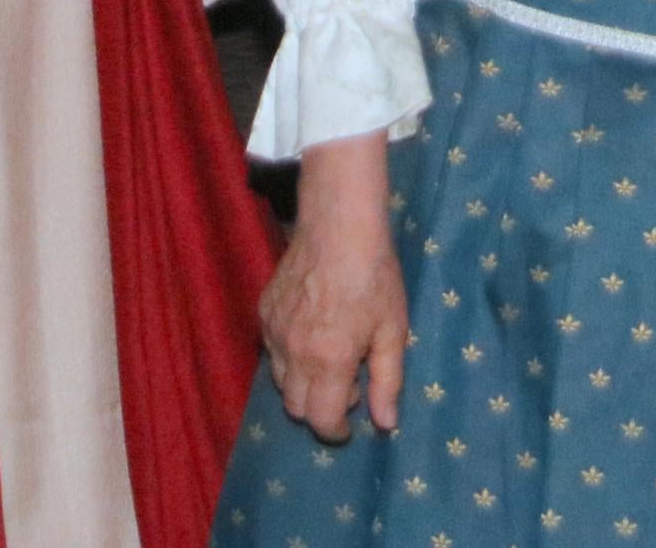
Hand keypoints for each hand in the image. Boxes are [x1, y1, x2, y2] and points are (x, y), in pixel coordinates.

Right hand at [264, 136, 411, 439]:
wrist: (338, 224)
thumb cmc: (374, 276)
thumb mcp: (393, 331)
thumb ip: (387, 382)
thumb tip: (384, 424)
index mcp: (328, 362)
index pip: (321, 419)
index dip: (336, 430)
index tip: (352, 423)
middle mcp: (293, 353)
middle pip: (295, 407)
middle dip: (320, 408)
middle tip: (348, 383)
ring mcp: (273, 331)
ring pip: (280, 381)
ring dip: (303, 383)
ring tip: (330, 357)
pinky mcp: (262, 312)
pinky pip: (271, 351)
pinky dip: (289, 356)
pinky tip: (312, 331)